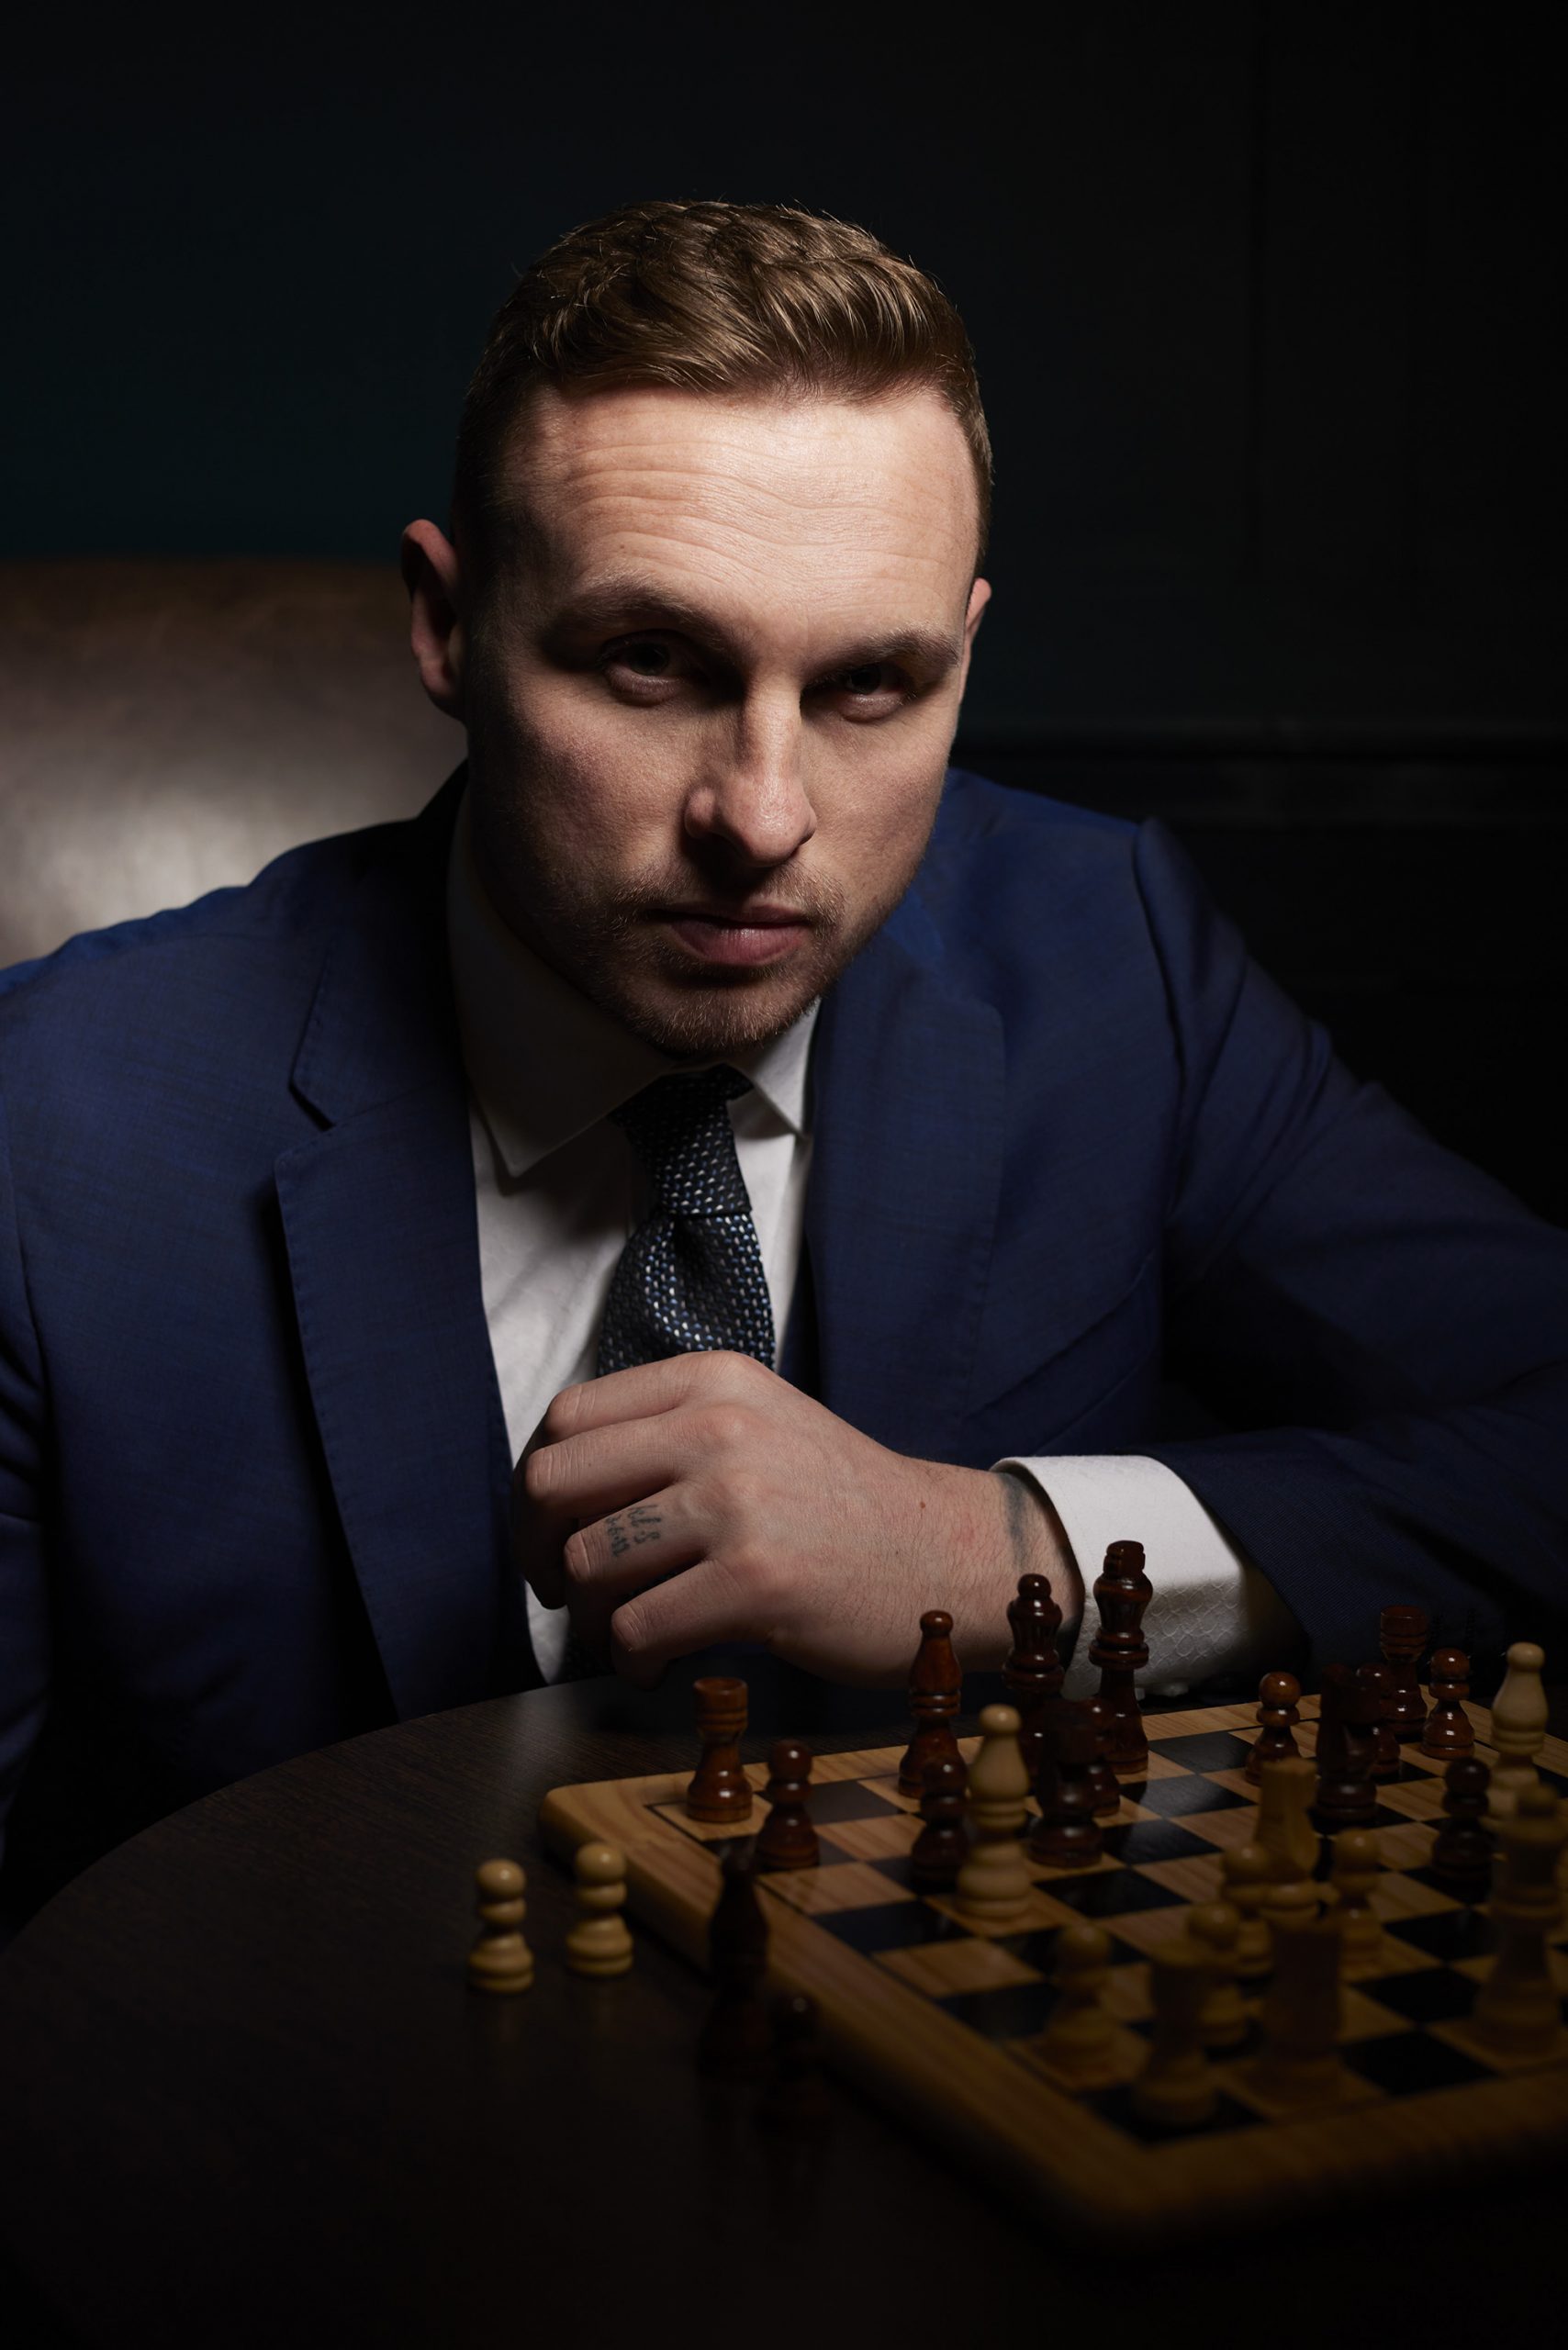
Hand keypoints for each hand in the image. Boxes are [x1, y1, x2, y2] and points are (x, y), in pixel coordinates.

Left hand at [512, 1350, 1081, 1687]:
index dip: (536, 1487)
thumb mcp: (758, 1424)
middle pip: (551, 1483)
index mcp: (711, 1380)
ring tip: (624, 1632)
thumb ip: (667, 1432)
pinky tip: (657, 1665)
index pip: (565, 1419)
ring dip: (589, 1616)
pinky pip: (635, 1629)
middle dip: (538, 1552)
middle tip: (566, 1590)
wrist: (947, 1555)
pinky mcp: (754, 1581)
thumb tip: (550, 1490)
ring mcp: (737, 1503)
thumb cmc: (838, 1505)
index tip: (552, 1531)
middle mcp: (718, 1426)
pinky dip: (629, 1659)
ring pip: (587, 1563)